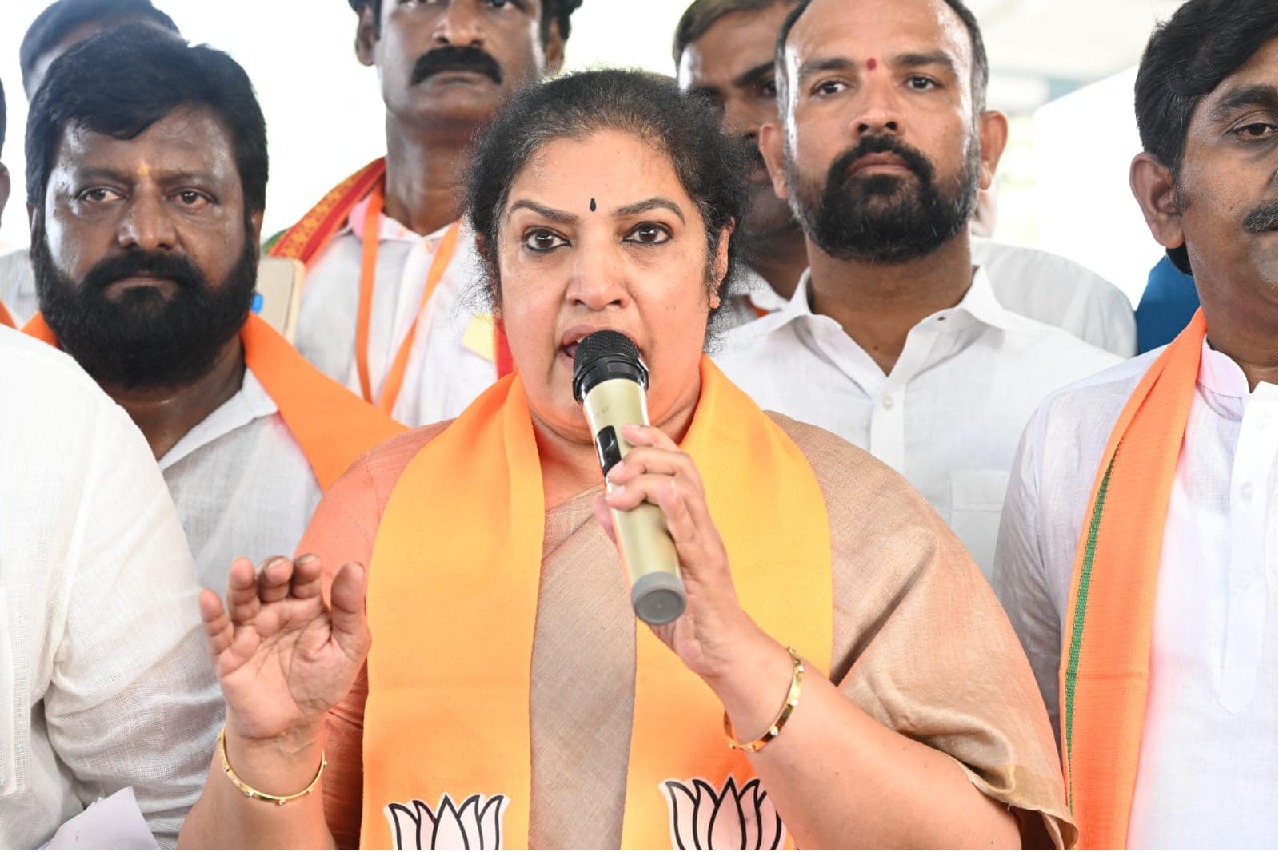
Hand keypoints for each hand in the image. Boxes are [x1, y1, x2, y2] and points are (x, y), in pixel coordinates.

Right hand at [199, 554, 370, 744]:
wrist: (294, 726)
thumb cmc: (323, 680)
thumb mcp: (348, 645)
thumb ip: (350, 608)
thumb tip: (355, 567)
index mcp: (306, 603)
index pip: (304, 577)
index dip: (306, 568)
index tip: (311, 565)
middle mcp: (275, 610)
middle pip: (270, 581)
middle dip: (273, 571)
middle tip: (280, 570)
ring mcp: (249, 630)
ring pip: (242, 599)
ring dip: (242, 583)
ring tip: (241, 567)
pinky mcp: (228, 654)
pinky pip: (217, 632)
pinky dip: (211, 615)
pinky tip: (207, 598)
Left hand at [592, 424, 765, 682]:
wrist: (721, 654)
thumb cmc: (688, 616)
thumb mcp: (645, 572)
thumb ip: (624, 540)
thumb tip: (600, 506)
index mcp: (690, 524)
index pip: (679, 469)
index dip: (655, 443)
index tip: (627, 431)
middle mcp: (701, 528)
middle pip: (684, 470)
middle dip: (647, 457)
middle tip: (615, 467)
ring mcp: (706, 548)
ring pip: (687, 494)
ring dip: (651, 480)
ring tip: (623, 482)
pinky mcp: (706, 573)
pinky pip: (693, 537)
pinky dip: (679, 512)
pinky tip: (667, 496)